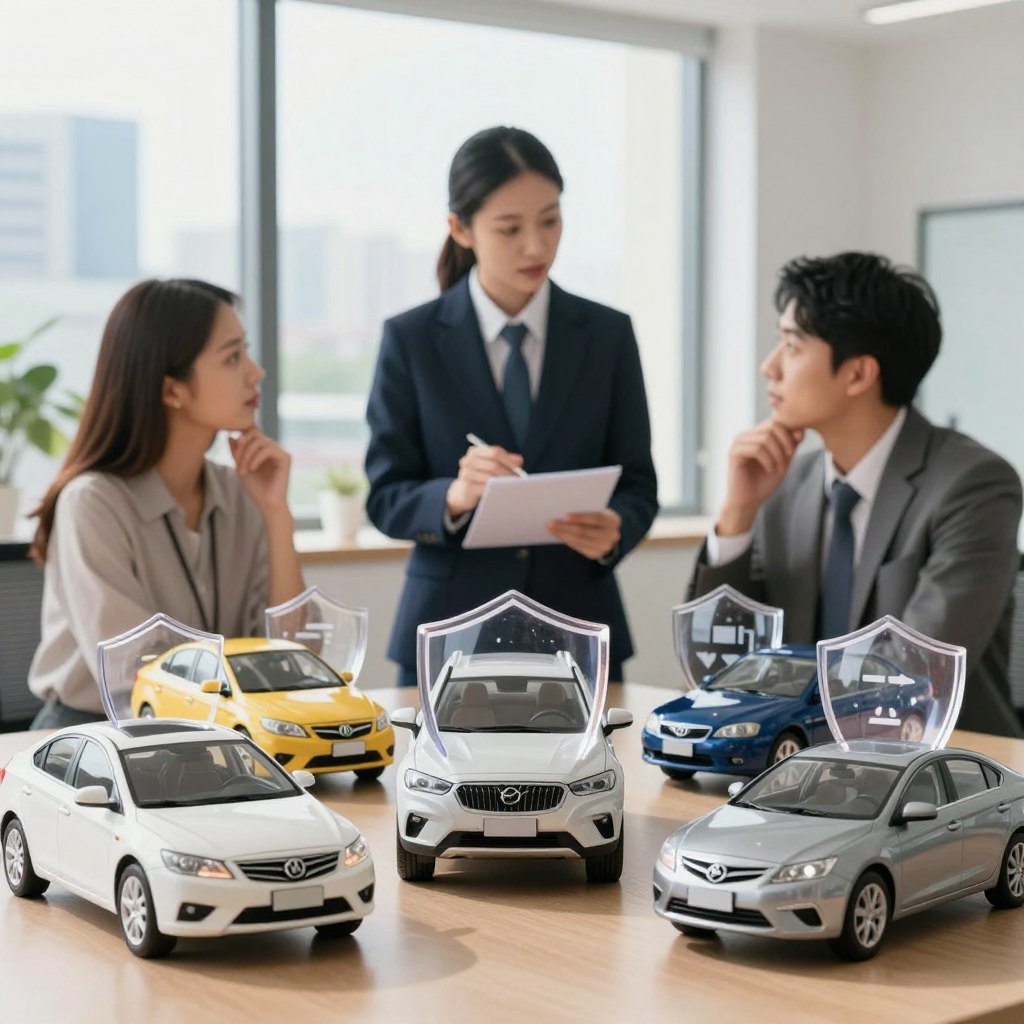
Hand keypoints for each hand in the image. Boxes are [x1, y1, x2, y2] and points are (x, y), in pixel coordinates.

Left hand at [229, 427, 291, 517]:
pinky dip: (256, 458)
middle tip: (236, 464)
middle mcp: (273, 448)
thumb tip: (230, 436)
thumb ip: (236, 452)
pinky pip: (268, 449)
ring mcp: (280, 452)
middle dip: (242, 448)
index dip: (241, 437)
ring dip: (247, 455)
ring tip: (242, 471)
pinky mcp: (286, 458)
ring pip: (260, 441)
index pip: (253, 431)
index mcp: (263, 448)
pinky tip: (252, 469)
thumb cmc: (255, 489)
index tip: (233, 453)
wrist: (267, 504)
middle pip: (255, 434)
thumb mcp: (241, 467)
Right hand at [445, 444, 523, 516]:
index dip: (508, 459)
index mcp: (474, 451)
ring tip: (513, 486)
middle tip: (519, 479)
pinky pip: (485, 488)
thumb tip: (519, 460)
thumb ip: (505, 460)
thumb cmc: (480, 475)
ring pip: (491, 477)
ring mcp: (466, 474)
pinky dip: (495, 490)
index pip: (495, 452)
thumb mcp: (491, 464)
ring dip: (504, 482)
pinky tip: (503, 492)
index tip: (519, 465)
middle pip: (494, 465)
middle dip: (508, 472)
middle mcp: (467, 460)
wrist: (463, 492)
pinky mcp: (467, 487)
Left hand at [547, 508, 621, 560]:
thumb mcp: (597, 510)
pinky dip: (566, 540)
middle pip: (585, 531)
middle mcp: (612, 535)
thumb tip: (563, 507)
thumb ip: (587, 508)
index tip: (565, 515)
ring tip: (550, 528)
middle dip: (566, 527)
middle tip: (550, 523)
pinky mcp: (595, 554)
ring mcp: (604, 547)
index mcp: (613, 520)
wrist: (607, 532)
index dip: (580, 517)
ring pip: (580, 541)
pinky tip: (557, 534)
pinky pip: (578, 547)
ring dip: (563, 534)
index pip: (596, 518)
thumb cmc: (597, 516)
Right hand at [717, 419, 803, 535]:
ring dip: (778, 455)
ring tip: (780, 469)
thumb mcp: (784, 461)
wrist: (748, 502)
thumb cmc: (764, 482)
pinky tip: (770, 470)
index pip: (776, 421)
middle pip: (772, 426)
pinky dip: (768, 460)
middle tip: (789, 460)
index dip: (789, 433)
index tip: (793, 452)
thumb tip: (801, 429)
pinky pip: (756, 449)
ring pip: (766, 438)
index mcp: (755, 434)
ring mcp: (738, 443)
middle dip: (785, 443)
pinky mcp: (734, 453)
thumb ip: (791, 445)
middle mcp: (745, 435)